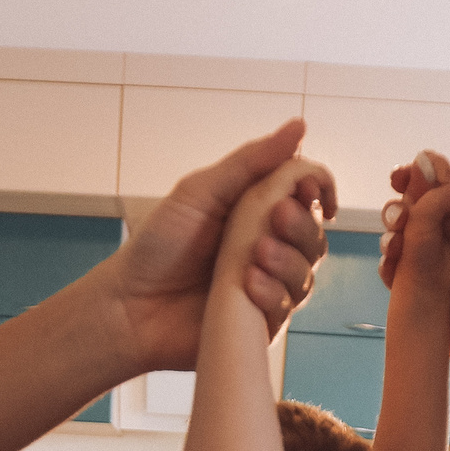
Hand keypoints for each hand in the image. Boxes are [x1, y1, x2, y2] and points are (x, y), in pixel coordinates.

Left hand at [97, 120, 334, 371]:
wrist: (130, 305)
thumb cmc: (159, 244)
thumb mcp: (201, 191)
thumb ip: (251, 161)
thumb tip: (300, 125)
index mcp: (258, 212)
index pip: (309, 198)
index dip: (319, 190)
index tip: (311, 190)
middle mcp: (268, 248)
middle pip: (314, 236)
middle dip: (302, 226)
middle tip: (275, 219)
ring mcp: (266, 288)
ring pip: (306, 275)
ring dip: (288, 261)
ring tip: (254, 256)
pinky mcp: (260, 324)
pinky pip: (286, 309)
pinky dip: (273, 294)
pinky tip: (248, 285)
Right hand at [380, 152, 449, 354]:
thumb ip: (445, 197)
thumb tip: (422, 159)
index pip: (431, 179)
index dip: (413, 174)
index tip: (400, 177)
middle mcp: (442, 230)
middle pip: (407, 204)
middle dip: (399, 206)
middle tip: (403, 219)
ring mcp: (425, 258)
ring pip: (395, 234)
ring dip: (392, 233)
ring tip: (397, 244)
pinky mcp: (413, 285)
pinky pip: (390, 266)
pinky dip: (390, 263)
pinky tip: (395, 267)